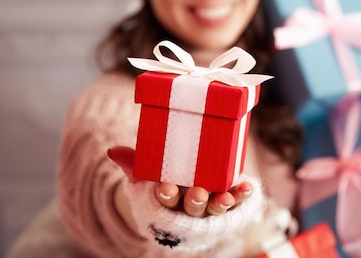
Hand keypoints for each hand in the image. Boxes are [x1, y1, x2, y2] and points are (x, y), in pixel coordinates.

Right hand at [107, 146, 253, 216]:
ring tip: (225, 197)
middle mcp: (189, 207)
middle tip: (197, 193)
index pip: (166, 200)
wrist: (184, 196)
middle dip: (194, 201)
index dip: (166, 195)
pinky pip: (236, 201)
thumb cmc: (164, 180)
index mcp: (168, 200)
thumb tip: (112, 151)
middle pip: (192, 208)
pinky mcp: (228, 202)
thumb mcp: (145, 174)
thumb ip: (133, 163)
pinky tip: (248, 188)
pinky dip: (241, 196)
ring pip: (214, 208)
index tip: (164, 187)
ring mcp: (209, 207)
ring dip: (220, 203)